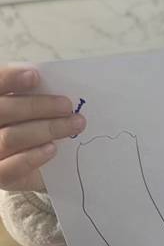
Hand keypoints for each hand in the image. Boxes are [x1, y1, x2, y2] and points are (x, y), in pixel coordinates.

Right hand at [0, 66, 85, 192]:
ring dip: (45, 129)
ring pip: (10, 138)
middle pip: (4, 111)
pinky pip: (9, 169)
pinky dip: (32, 157)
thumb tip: (56, 84)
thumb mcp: (28, 109)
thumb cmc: (27, 124)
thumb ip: (32, 96)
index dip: (10, 78)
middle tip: (67, 105)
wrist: (23, 162)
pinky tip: (53, 149)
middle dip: (38, 106)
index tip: (35, 76)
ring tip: (74, 124)